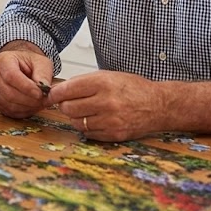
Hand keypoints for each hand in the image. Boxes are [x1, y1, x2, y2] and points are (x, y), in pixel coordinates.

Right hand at [0, 49, 53, 118]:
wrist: (21, 67)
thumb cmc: (30, 63)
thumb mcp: (41, 62)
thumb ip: (43, 74)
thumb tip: (45, 89)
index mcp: (3, 61)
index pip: (11, 76)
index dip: (26, 87)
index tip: (40, 93)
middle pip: (9, 93)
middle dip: (29, 100)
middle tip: (44, 100)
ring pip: (9, 105)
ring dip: (28, 107)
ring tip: (40, 103)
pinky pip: (9, 112)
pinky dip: (23, 112)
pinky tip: (33, 106)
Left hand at [48, 70, 163, 141]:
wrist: (158, 105)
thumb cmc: (132, 88)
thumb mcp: (108, 76)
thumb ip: (83, 82)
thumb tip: (58, 90)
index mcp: (103, 83)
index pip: (66, 90)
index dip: (55, 94)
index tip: (52, 95)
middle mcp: (106, 101)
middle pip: (68, 108)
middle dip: (65, 105)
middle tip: (69, 103)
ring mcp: (110, 120)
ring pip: (76, 122)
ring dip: (76, 117)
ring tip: (85, 111)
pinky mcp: (114, 134)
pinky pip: (88, 133)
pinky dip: (87, 127)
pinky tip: (95, 119)